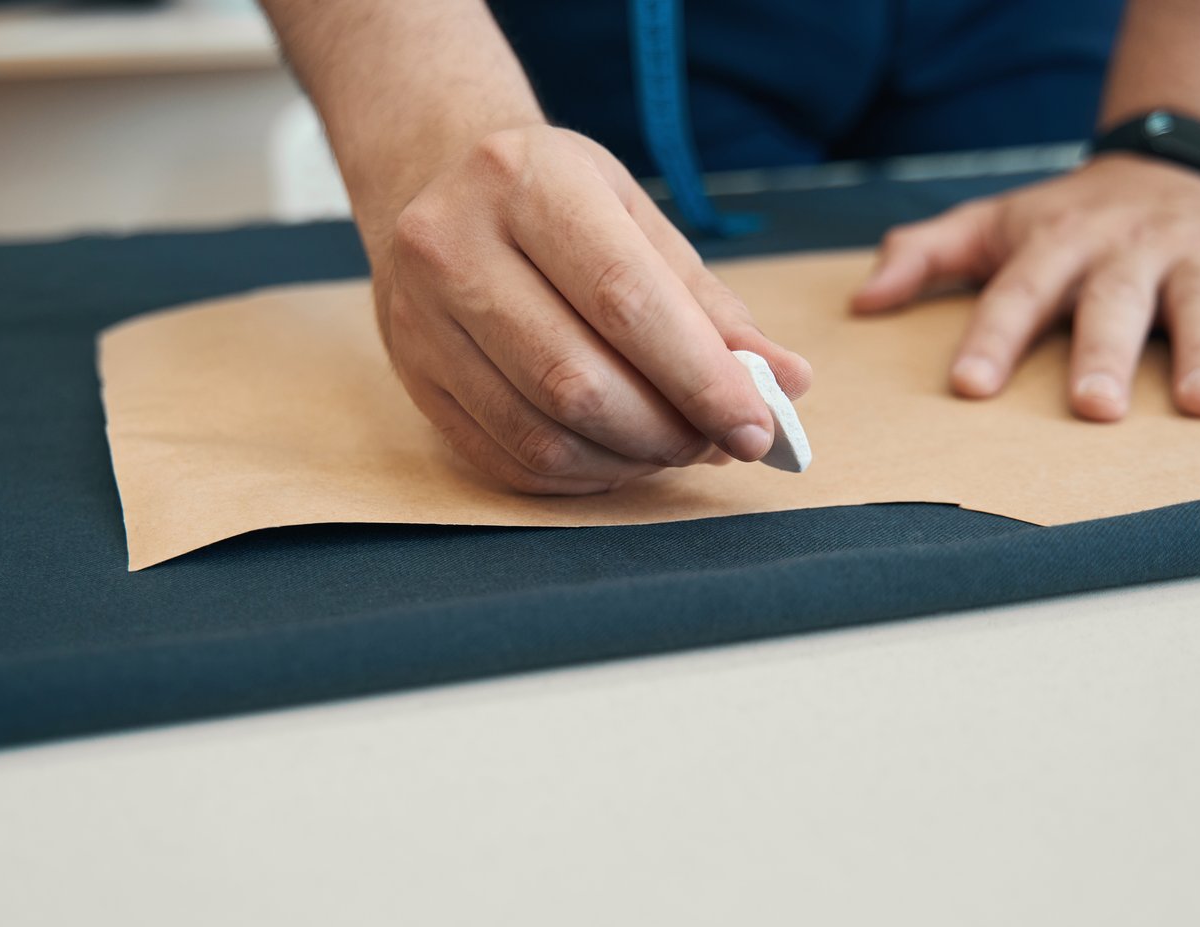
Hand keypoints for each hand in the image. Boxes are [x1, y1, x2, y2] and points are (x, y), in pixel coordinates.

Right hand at [372, 125, 810, 493]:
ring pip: (544, 433)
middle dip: (668, 432)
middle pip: (579, 382)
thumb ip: (708, 304)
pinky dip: (583, 474)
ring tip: (673, 444)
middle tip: (718, 442)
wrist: (435, 179)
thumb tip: (785, 380)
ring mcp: (421, 318)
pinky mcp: (414, 376)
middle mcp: (455, 245)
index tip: (757, 426)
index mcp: (526, 182)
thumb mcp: (636, 219)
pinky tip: (618, 454)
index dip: (701, 379)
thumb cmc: (556, 200)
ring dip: (630, 461)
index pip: (626, 301)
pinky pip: (510, 459)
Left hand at [851, 155, 1199, 419]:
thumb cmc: (1069, 217)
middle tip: (1095, 407)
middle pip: (1112, 303)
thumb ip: (927, 255)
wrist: (1173, 160)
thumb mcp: (995, 223)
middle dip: (1103, 352)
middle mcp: (1126, 249)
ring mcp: (1195, 256)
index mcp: (1057, 244)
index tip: (969, 387)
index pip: (1017, 292)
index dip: (992, 338)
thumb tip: (862, 300)